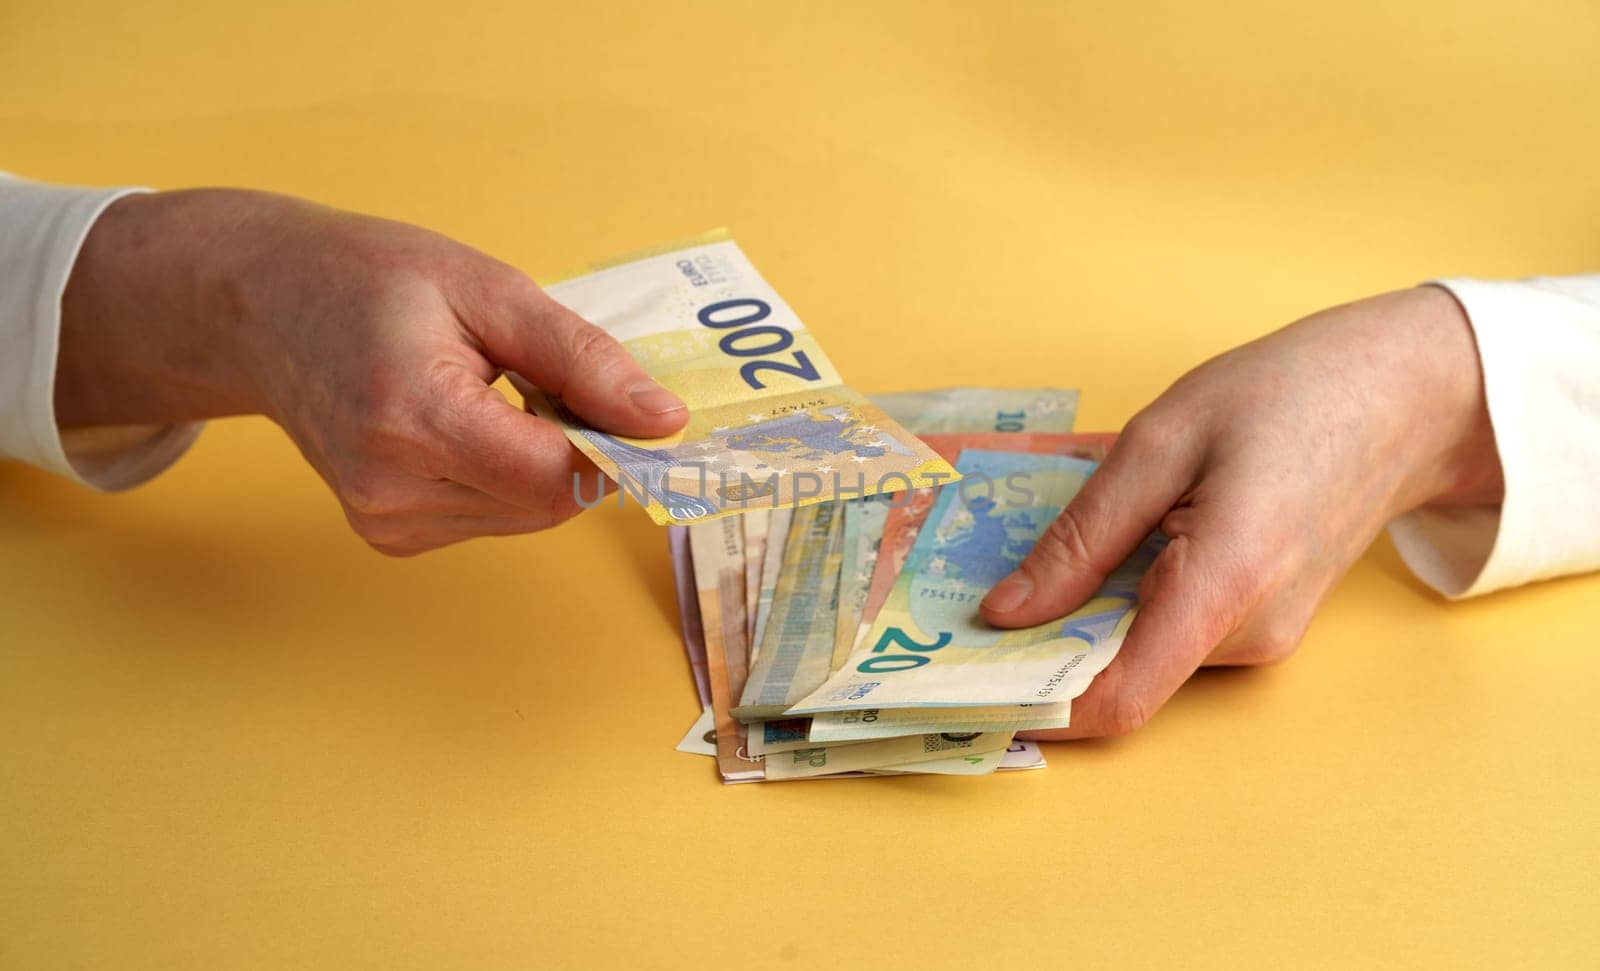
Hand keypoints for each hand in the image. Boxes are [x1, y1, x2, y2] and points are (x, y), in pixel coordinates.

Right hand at [58, 189, 686, 553]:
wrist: (262, 306)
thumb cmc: (370, 279)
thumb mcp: (491, 289)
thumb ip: (583, 361)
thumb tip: (664, 423)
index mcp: (413, 416)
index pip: (558, 474)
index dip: (612, 444)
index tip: (626, 403)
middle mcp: (393, 487)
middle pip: (551, 500)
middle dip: (575, 444)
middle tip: (536, 374)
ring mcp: (386, 521)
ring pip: (529, 515)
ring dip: (540, 460)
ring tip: (490, 392)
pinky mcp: (389, 536)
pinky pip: (493, 518)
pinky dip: (506, 476)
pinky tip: (465, 423)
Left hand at [979, 286, 1503, 737]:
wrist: (1403, 394)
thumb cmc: (1283, 396)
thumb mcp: (1159, 442)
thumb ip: (1082, 538)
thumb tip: (1005, 615)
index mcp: (1223, 586)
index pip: (1116, 699)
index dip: (1036, 705)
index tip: (965, 684)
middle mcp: (1248, 636)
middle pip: (1118, 676)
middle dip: (1045, 648)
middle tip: (971, 594)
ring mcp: (1262, 638)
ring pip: (1141, 653)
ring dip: (1086, 616)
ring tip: (1054, 546)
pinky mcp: (1262, 625)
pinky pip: (1171, 631)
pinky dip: (1126, 602)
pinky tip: (1118, 541)